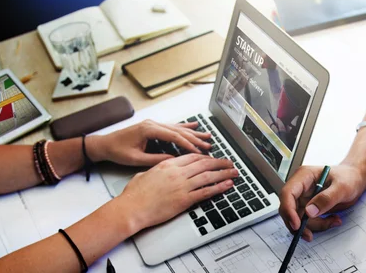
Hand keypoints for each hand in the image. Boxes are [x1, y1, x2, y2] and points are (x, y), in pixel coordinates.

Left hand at [89, 120, 211, 165]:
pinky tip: (194, 126)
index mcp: (148, 130)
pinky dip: (184, 127)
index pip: (173, 136)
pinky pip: (172, 126)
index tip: (199, 151)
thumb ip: (155, 159)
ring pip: (177, 128)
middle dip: (195, 138)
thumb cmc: (117, 151)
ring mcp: (153, 124)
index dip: (188, 144)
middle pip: (178, 131)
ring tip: (207, 136)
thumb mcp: (136, 159)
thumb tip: (173, 162)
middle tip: (208, 145)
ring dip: (192, 133)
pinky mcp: (153, 126)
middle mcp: (152, 124)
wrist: (104, 144)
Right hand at [117, 154, 236, 231]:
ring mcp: (182, 186)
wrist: (131, 208)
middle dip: (220, 162)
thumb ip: (157, 169)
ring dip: (224, 173)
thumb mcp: (145, 173)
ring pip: (209, 176)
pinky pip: (206, 192)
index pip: (193, 157)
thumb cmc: (134, 195)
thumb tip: (161, 169)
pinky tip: (227, 185)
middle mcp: (177, 173)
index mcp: (168, 165)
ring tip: (234, 172)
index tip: (213, 158)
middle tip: (229, 162)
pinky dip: (219, 188)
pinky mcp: (184, 200)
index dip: (206, 157)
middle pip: (204, 164)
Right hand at [279, 164, 365, 241]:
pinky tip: (332, 219)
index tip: (296, 225)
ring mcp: (304, 198)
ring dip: (314, 225)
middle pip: (289, 209)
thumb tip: (309, 211)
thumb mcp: (342, 187)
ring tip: (333, 220)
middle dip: (298, 224)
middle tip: (309, 235)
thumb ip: (326, 199)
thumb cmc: (348, 177)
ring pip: (298, 218)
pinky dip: (319, 225)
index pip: (287, 193)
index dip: (288, 210)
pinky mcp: (308, 207)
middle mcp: (300, 187)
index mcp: (304, 176)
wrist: (355, 179)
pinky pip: (308, 221)